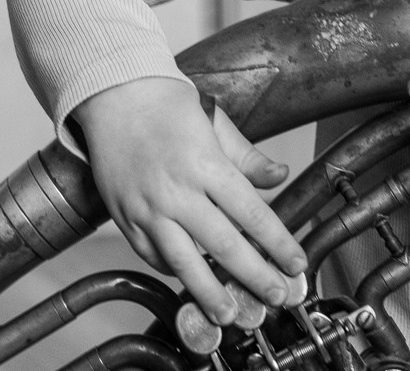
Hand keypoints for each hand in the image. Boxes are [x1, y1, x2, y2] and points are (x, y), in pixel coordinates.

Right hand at [73, 77, 306, 324]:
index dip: (277, 243)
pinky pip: (152, 255)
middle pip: (223, 244)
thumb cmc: (167, 106)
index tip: (295, 263)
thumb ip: (249, 158)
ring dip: (209, 291)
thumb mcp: (218, 125)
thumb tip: (279, 175)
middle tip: (276, 295)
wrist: (114, 97)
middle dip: (254, 275)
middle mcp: (177, 191)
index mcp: (207, 165)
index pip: (252, 213)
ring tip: (230, 312)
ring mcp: (148, 208)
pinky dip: (173, 271)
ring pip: (183, 261)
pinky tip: (192, 280)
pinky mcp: (125, 217)